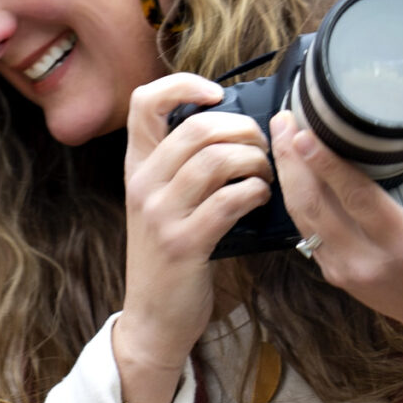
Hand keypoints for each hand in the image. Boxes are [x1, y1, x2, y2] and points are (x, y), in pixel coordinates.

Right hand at [115, 74, 273, 402]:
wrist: (153, 317)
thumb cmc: (170, 256)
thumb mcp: (161, 203)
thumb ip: (182, 166)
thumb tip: (232, 126)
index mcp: (137, 168)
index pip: (144, 102)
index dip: (183, 84)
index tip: (217, 94)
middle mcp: (143, 184)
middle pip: (196, 126)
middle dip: (242, 128)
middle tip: (261, 146)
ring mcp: (160, 214)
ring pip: (216, 159)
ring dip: (255, 160)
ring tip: (265, 174)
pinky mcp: (184, 243)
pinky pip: (229, 200)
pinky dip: (256, 192)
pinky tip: (261, 199)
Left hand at [270, 101, 402, 347]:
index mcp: (402, 241)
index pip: (355, 197)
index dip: (325, 164)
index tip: (303, 133)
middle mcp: (366, 260)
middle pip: (315, 206)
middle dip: (293, 161)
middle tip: (284, 120)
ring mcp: (344, 270)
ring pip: (301, 219)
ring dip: (288, 176)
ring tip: (282, 136)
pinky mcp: (333, 274)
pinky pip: (306, 231)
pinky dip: (296, 198)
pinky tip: (291, 170)